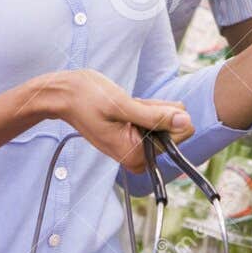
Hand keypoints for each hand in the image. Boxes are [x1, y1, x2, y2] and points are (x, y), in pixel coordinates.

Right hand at [51, 69, 192, 174]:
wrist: (65, 95)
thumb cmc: (87, 98)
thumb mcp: (122, 105)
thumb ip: (155, 116)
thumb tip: (186, 121)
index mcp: (136, 155)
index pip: (178, 136)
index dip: (167, 115)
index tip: (142, 109)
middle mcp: (137, 157)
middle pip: (172, 129)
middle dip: (155, 111)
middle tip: (130, 106)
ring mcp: (135, 147)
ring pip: (163, 121)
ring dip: (148, 108)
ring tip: (125, 105)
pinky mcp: (133, 136)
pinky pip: (153, 119)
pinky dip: (145, 108)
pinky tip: (128, 105)